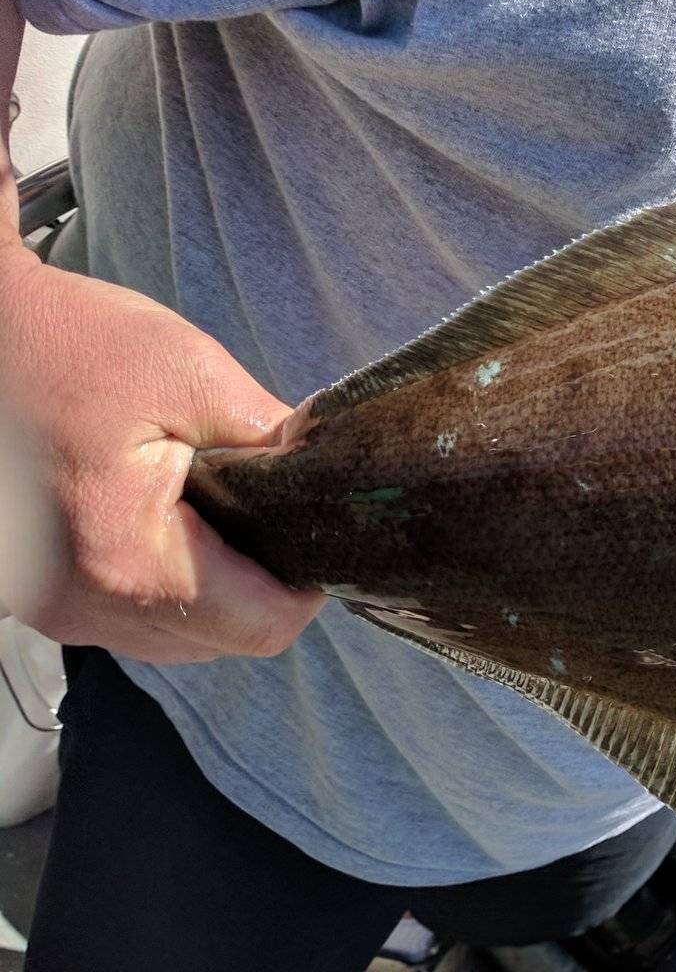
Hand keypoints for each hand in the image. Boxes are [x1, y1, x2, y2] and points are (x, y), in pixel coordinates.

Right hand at [0, 253, 324, 662]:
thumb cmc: (67, 345)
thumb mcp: (190, 375)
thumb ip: (270, 438)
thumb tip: (325, 477)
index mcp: (128, 561)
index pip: (261, 628)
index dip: (306, 588)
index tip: (314, 534)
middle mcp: (84, 605)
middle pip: (222, 642)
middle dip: (260, 588)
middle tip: (270, 516)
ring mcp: (53, 606)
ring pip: (176, 638)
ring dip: (213, 592)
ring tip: (218, 514)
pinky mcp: (37, 592)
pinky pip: (129, 618)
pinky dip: (165, 586)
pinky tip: (171, 523)